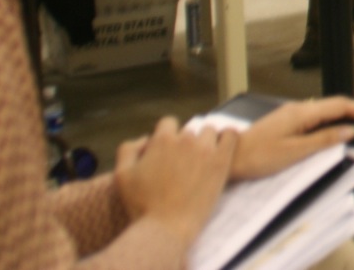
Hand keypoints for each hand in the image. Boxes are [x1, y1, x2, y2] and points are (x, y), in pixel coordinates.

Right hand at [115, 116, 236, 246]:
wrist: (167, 229)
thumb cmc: (142, 206)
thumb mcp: (122, 176)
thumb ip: (128, 150)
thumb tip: (145, 139)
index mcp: (161, 140)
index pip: (168, 123)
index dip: (167, 136)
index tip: (168, 152)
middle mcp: (184, 140)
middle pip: (188, 131)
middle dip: (185, 144)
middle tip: (184, 164)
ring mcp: (205, 149)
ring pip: (209, 132)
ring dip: (206, 141)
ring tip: (202, 160)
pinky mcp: (222, 161)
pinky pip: (231, 135)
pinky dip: (228, 138)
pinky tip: (222, 150)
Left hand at [230, 96, 353, 180]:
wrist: (228, 157)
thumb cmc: (258, 157)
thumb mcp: (294, 152)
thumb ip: (323, 140)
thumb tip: (350, 131)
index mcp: (302, 112)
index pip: (341, 105)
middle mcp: (298, 108)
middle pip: (336, 105)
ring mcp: (291, 114)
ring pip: (326, 111)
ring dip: (347, 117)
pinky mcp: (286, 123)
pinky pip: (316, 118)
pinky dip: (333, 122)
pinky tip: (336, 132)